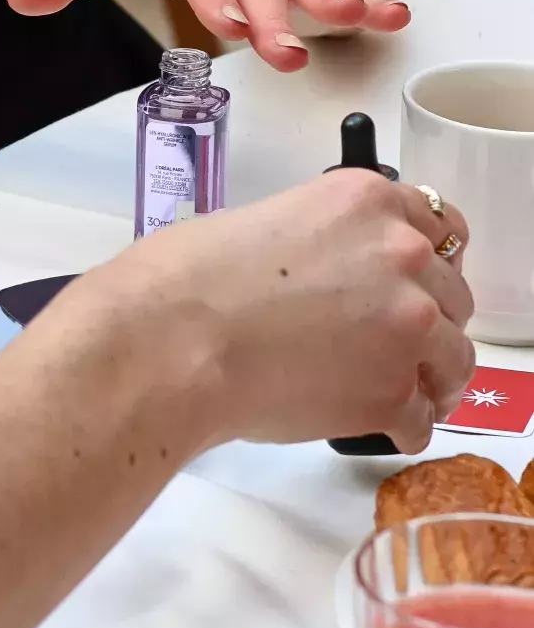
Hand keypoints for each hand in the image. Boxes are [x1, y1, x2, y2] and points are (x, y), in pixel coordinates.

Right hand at [94, 173, 473, 454]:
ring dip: (429, 376)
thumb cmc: (188, 279)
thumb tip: (326, 275)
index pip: (440, 226)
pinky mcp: (393, 393)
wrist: (171, 342)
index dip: (426, 262)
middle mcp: (402, 255)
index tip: (414, 284)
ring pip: (455, 359)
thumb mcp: (265, 221)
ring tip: (392, 393)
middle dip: (426, 321)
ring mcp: (407, 326)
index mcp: (367, 201)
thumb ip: (322, 240)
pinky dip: (401, 426)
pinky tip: (372, 426)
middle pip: (453, 296)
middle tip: (387, 343)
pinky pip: (423, 419)